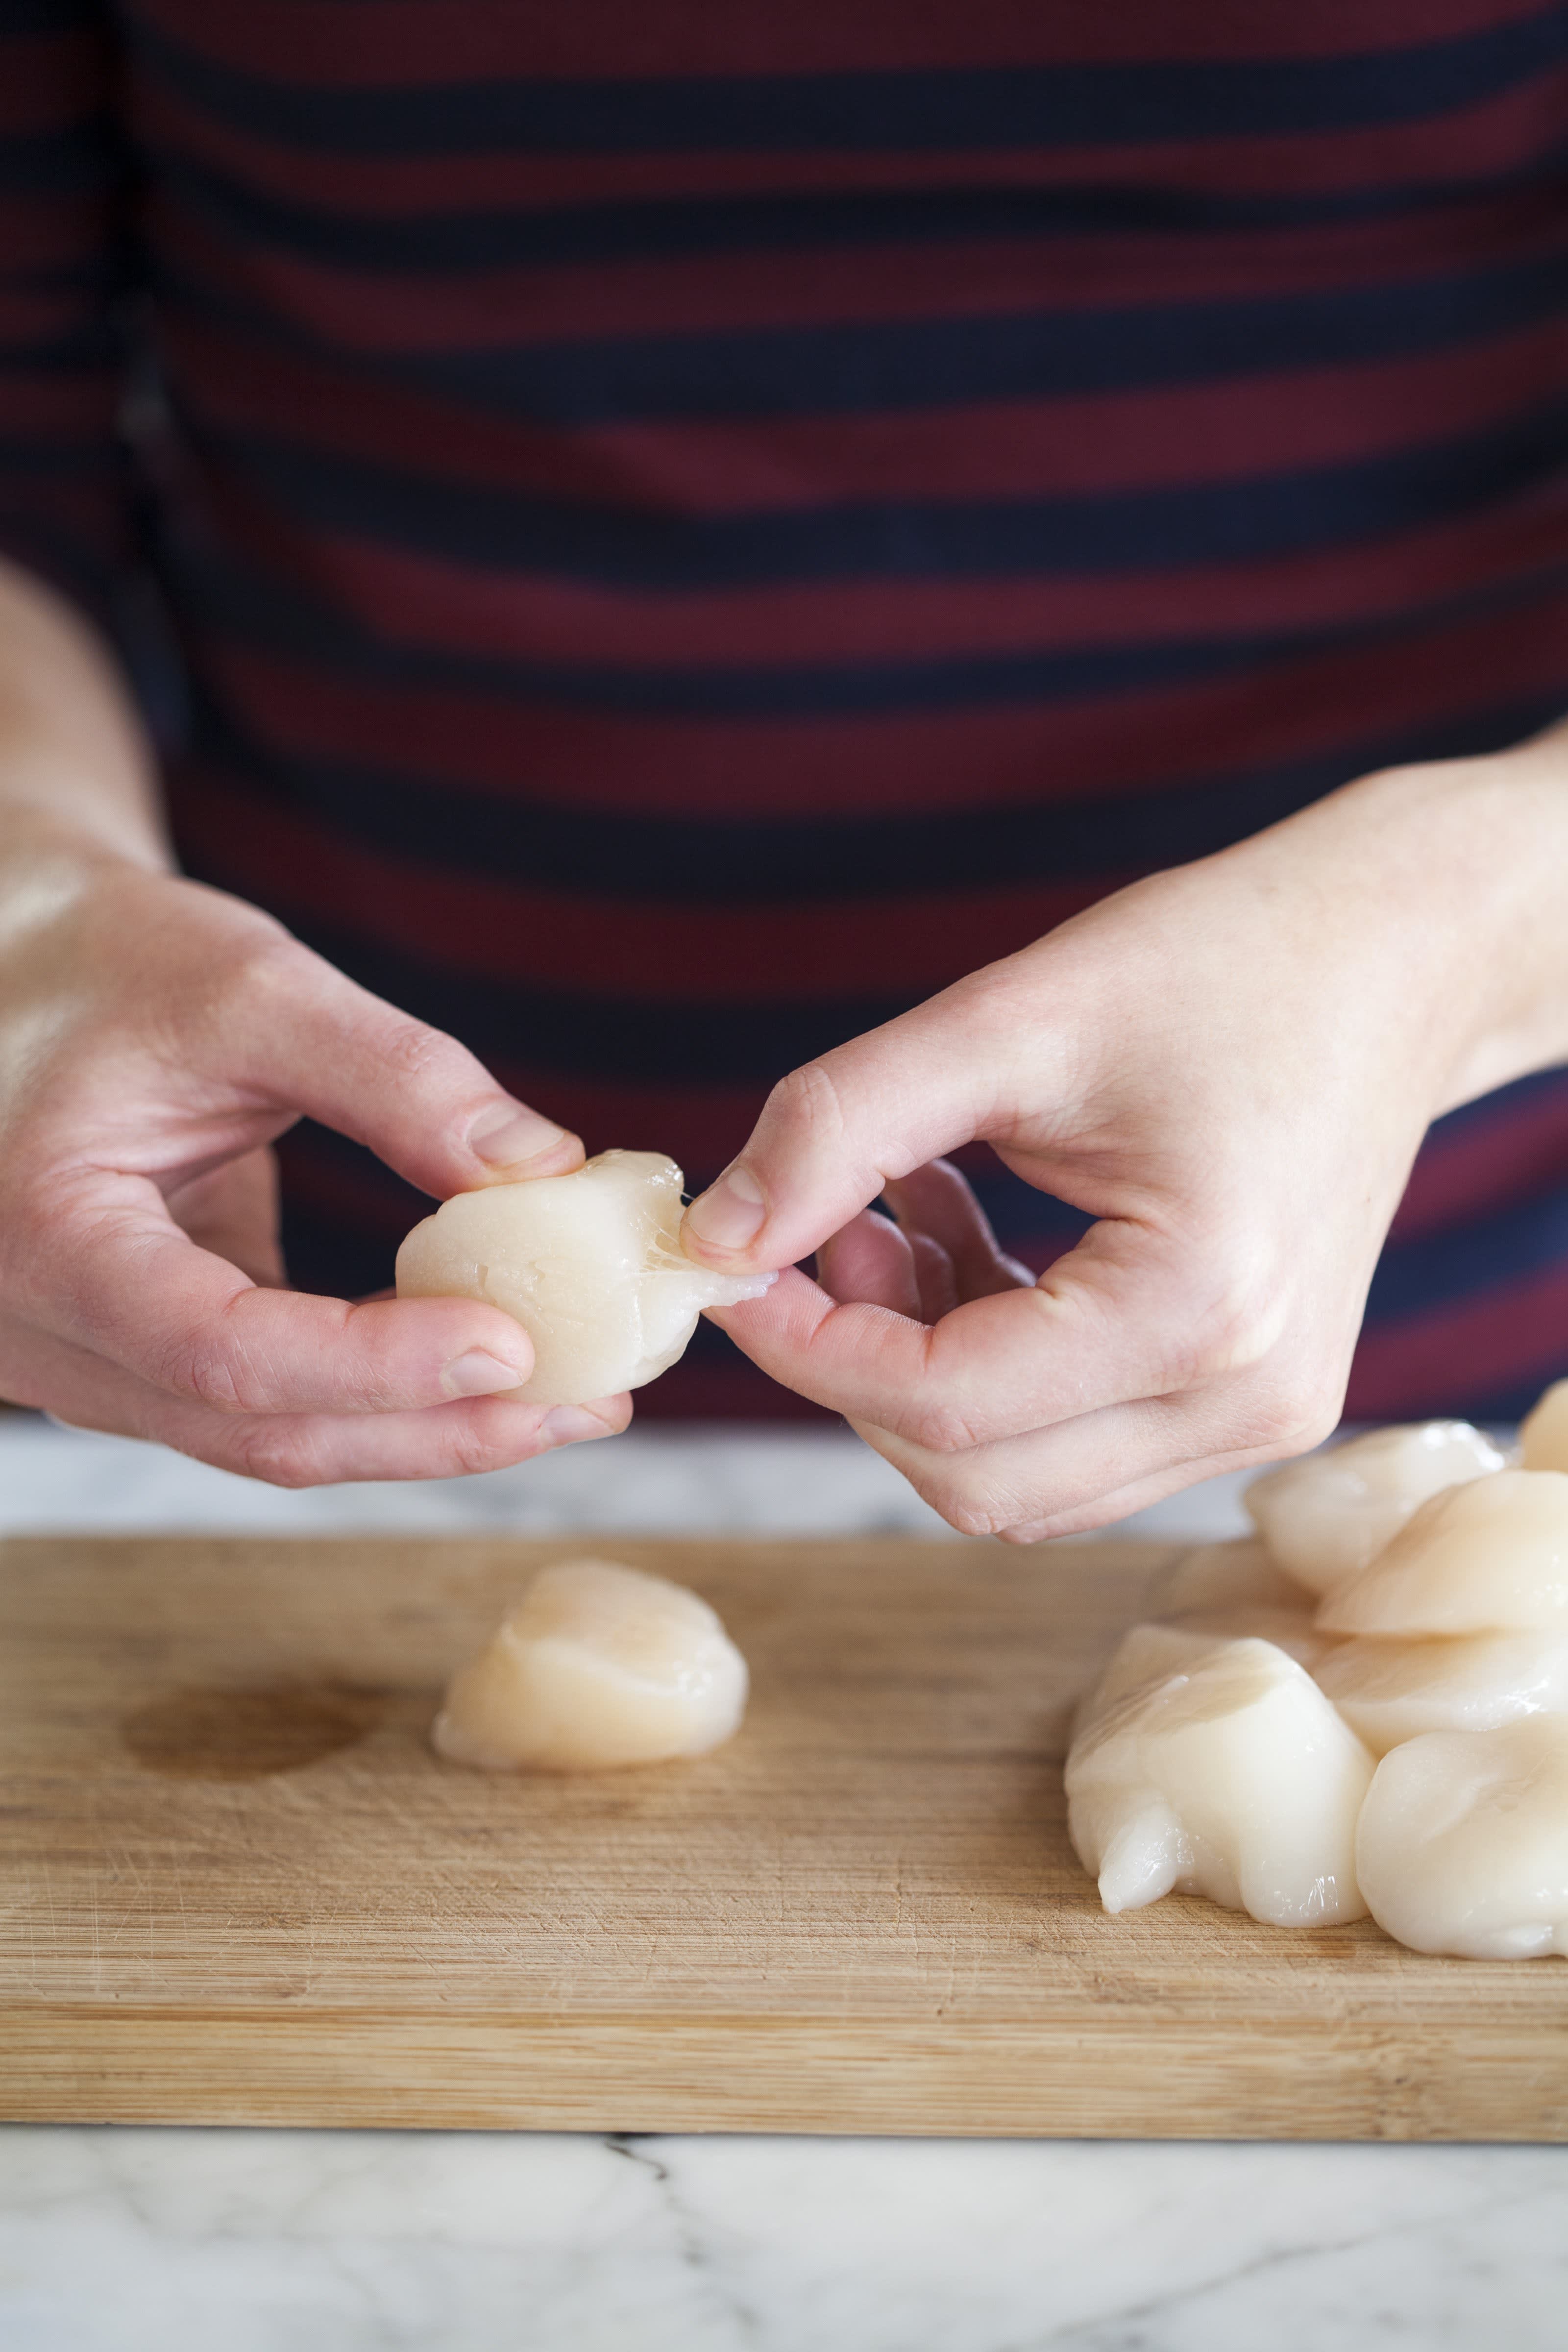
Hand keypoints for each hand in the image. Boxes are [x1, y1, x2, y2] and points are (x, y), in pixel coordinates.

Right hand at [0, 862, 629, 1480]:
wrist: (15, 970)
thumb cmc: (106, 960)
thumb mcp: (248, 983)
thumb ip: (393, 1076)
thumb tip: (547, 1168)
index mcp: (42, 1238)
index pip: (221, 1350)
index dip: (377, 1365)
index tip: (519, 1344)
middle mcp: (39, 1333)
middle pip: (258, 1430)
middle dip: (436, 1428)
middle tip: (590, 1405)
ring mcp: (80, 1364)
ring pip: (267, 1439)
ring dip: (424, 1430)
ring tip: (572, 1402)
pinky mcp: (134, 1360)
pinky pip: (265, 1405)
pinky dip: (381, 1396)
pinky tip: (489, 1365)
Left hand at [681, 740, 1567, 1538]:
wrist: (1390, 956)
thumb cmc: (1216, 963)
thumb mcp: (1008, 1018)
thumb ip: (840, 1127)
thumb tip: (712, 1239)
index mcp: (1200, 1309)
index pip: (938, 1405)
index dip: (803, 1343)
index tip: (729, 1258)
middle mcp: (1246, 1400)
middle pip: (970, 1475)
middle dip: (858, 1361)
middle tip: (827, 1218)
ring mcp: (1260, 1416)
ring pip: (1013, 1477)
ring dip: (916, 1364)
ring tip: (899, 1203)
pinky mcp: (1251, 1400)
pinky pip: (1069, 1440)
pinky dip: (983, 1360)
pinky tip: (964, 1226)